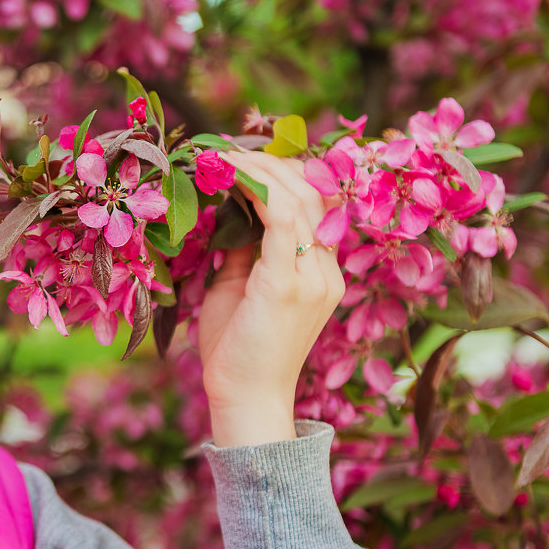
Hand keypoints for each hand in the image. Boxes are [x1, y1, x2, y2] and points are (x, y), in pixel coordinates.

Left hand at [197, 151, 344, 443]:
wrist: (246, 400)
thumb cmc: (236, 351)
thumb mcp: (239, 290)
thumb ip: (244, 254)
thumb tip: (230, 215)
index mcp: (321, 273)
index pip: (314, 206)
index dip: (280, 174)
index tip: (240, 158)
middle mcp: (327, 271)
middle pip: (312, 193)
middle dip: (269, 163)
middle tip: (226, 148)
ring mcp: (314, 277)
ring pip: (299, 198)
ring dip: (259, 169)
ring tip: (221, 154)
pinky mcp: (288, 284)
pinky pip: (281, 219)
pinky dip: (254, 189)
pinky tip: (227, 175)